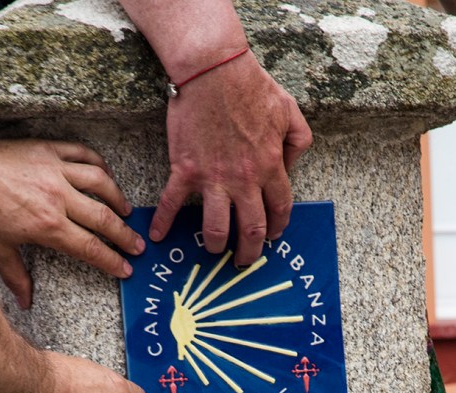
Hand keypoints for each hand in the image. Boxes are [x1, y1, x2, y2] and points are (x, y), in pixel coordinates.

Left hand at [0, 139, 145, 308]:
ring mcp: (55, 170)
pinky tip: (105, 175)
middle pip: (104, 218)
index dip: (111, 261)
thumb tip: (26, 303)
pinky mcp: (48, 149)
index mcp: (47, 226)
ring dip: (118, 198)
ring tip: (126, 211)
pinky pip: (83, 153)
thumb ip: (16, 276)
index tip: (126, 269)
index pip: (90, 247)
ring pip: (101, 182)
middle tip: (139, 245)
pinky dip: (99, 164)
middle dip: (125, 235)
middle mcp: (58, 197)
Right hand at [149, 50, 312, 266]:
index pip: (280, 209)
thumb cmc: (251, 86)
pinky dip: (163, 223)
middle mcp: (244, 180)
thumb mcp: (290, 111)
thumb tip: (291, 168)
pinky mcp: (186, 170)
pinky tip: (157, 236)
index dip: (278, 227)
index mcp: (270, 166)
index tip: (272, 236)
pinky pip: (172, 203)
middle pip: (252, 228)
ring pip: (216, 227)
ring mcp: (213, 178)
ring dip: (216, 245)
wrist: (212, 70)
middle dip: (251, 251)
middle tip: (246, 260)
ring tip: (215, 251)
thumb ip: (298, 142)